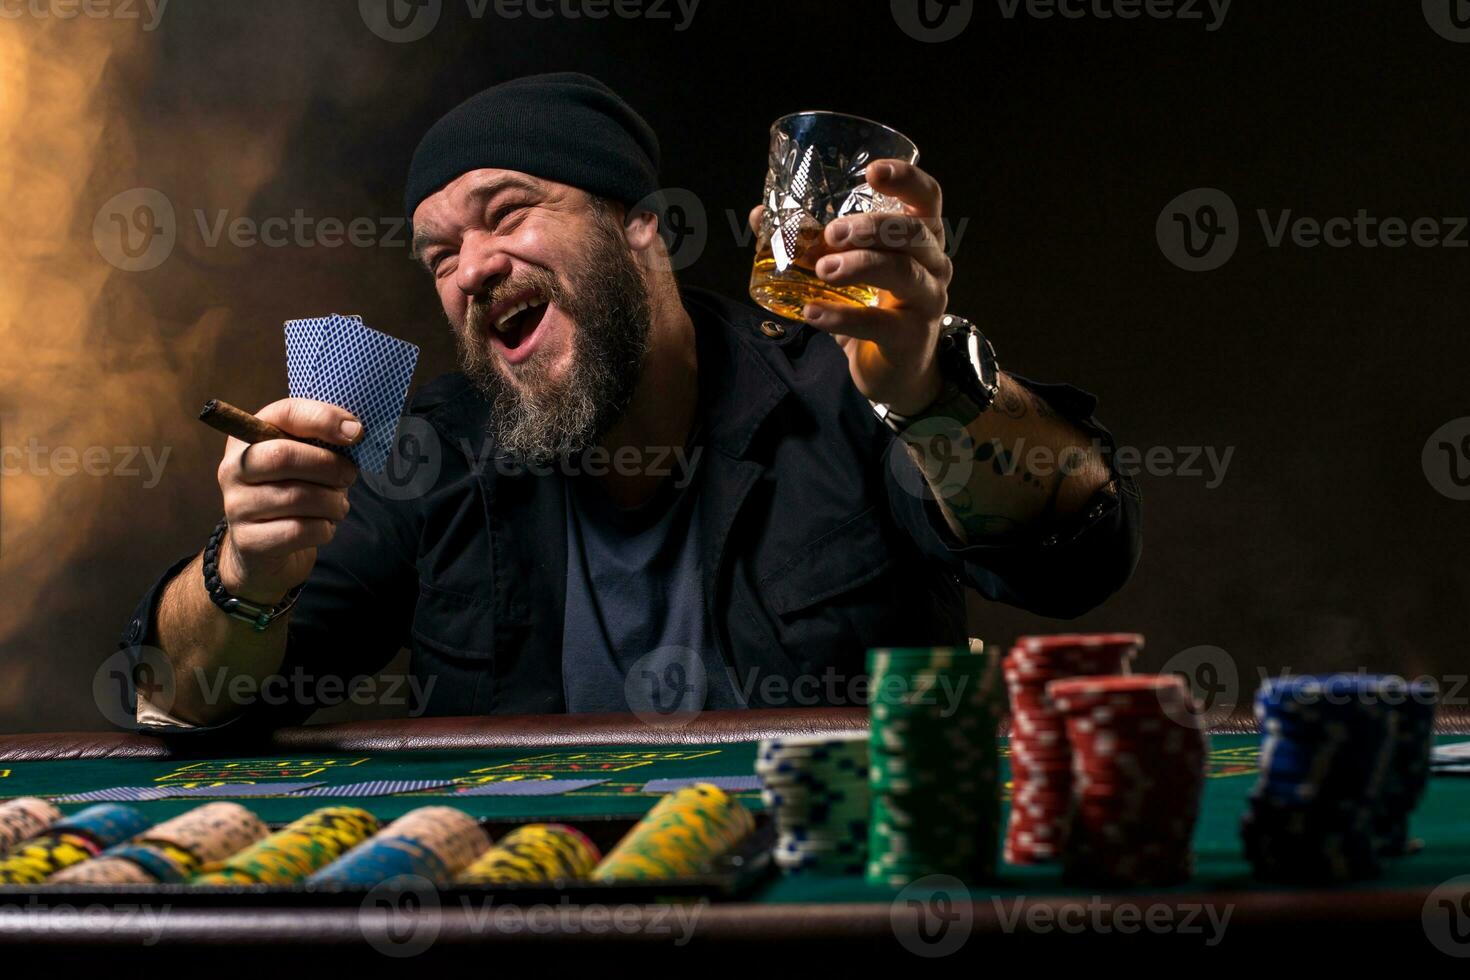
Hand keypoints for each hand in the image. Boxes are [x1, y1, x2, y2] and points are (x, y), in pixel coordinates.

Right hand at [214, 399, 361, 603]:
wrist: (264, 550)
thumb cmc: (293, 493)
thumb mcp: (305, 460)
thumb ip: (323, 441)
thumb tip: (354, 430)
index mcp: (248, 437)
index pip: (285, 413)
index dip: (324, 419)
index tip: (356, 432)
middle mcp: (233, 468)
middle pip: (284, 456)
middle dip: (329, 466)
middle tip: (349, 476)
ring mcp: (236, 506)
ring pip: (297, 497)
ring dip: (333, 502)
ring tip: (338, 506)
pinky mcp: (248, 541)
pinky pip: (299, 530)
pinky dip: (324, 529)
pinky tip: (324, 527)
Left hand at [749, 159, 951, 414]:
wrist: (897, 370)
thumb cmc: (874, 306)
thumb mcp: (847, 269)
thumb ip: (809, 242)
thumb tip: (760, 215)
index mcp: (921, 238)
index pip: (927, 198)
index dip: (906, 179)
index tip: (872, 171)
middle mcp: (933, 264)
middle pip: (915, 232)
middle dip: (873, 227)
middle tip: (832, 232)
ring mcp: (928, 301)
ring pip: (904, 272)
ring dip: (860, 265)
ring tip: (822, 269)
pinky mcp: (911, 337)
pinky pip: (879, 324)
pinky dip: (842, 317)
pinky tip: (812, 313)